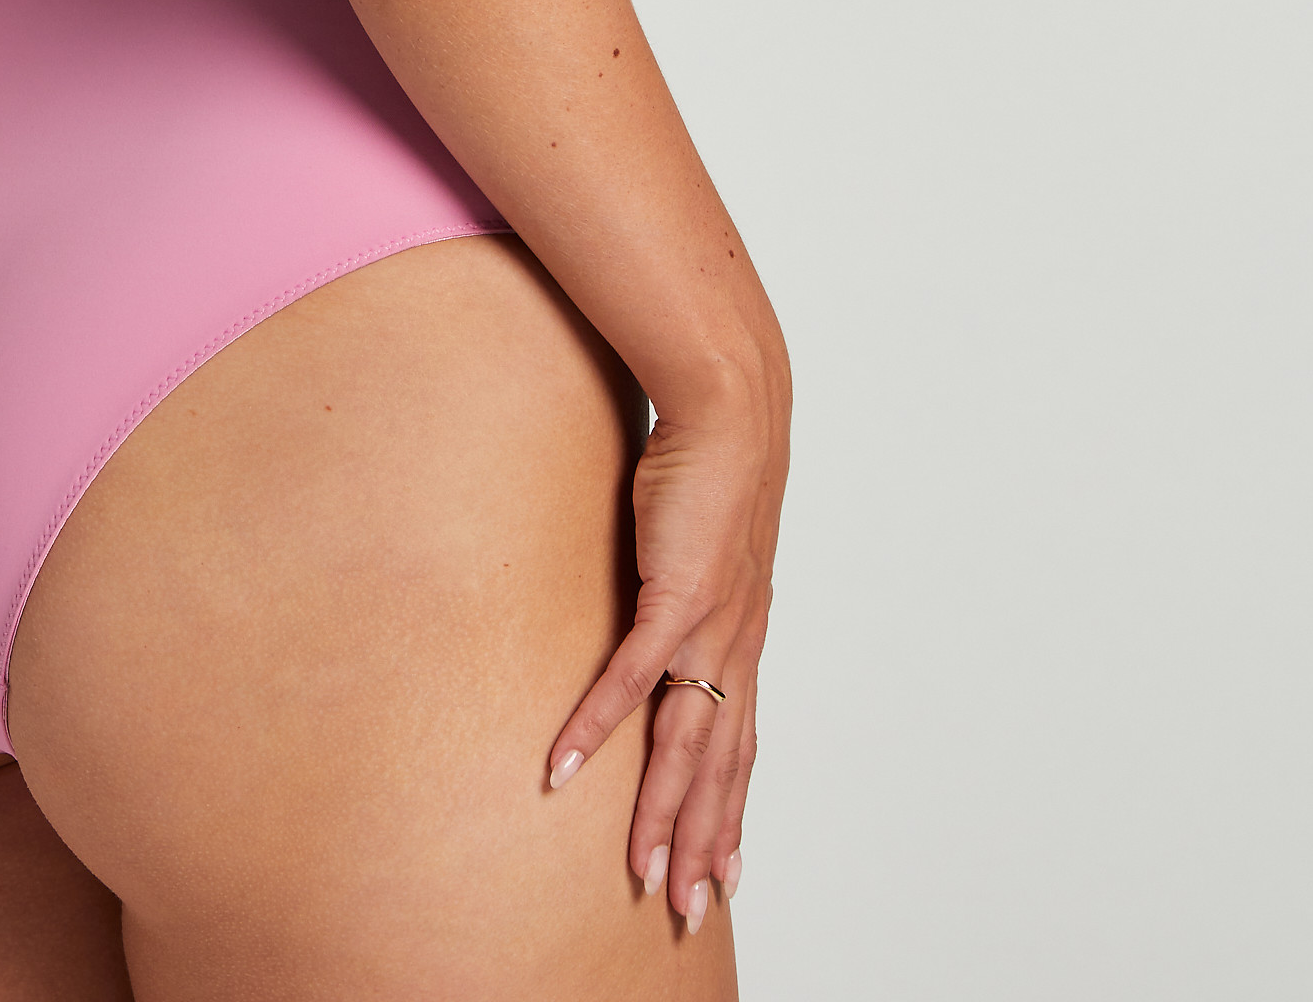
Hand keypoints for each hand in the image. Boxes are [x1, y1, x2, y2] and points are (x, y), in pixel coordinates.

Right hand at [545, 385, 786, 928]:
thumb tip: (666, 597)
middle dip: (702, 840)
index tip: (725, 871)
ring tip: (640, 871)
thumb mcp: (705, 539)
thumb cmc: (716, 460)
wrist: (732, 406)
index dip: (731, 811)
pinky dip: (597, 727)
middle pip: (720, 764)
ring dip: (659, 812)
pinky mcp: (673, 595)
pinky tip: (566, 766)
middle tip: (686, 906)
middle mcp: (737, 641)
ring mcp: (710, 623)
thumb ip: (689, 578)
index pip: (740, 744)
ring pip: (686, 743)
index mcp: (745, 632)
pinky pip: (631, 678)